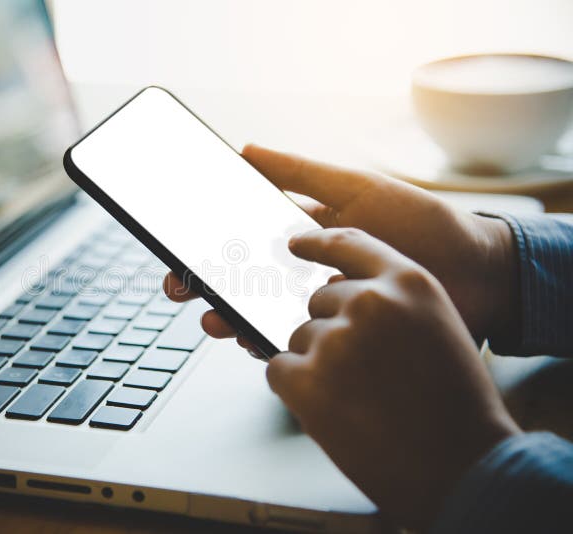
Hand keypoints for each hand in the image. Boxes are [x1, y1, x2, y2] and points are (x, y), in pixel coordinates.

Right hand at [164, 144, 518, 346]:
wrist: (479, 274)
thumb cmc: (423, 223)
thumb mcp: (358, 189)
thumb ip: (302, 172)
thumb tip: (244, 149)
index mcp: (305, 235)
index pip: (245, 237)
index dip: (209, 242)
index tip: (179, 244)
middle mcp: (305, 273)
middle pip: (242, 279)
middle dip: (206, 283)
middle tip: (179, 285)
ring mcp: (319, 308)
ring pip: (260, 314)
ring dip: (230, 316)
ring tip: (213, 317)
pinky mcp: (337, 340)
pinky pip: (293, 344)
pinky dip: (268, 344)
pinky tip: (253, 340)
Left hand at [270, 227, 519, 527]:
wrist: (463, 465)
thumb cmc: (454, 403)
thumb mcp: (438, 327)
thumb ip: (394, 303)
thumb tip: (343, 296)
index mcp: (408, 282)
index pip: (348, 244)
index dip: (318, 243)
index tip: (295, 243)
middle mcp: (369, 301)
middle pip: (318, 302)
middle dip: (330, 332)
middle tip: (364, 372)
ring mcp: (336, 339)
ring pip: (299, 338)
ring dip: (316, 366)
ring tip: (359, 399)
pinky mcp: (307, 378)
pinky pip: (277, 368)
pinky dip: (294, 390)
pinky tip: (333, 411)